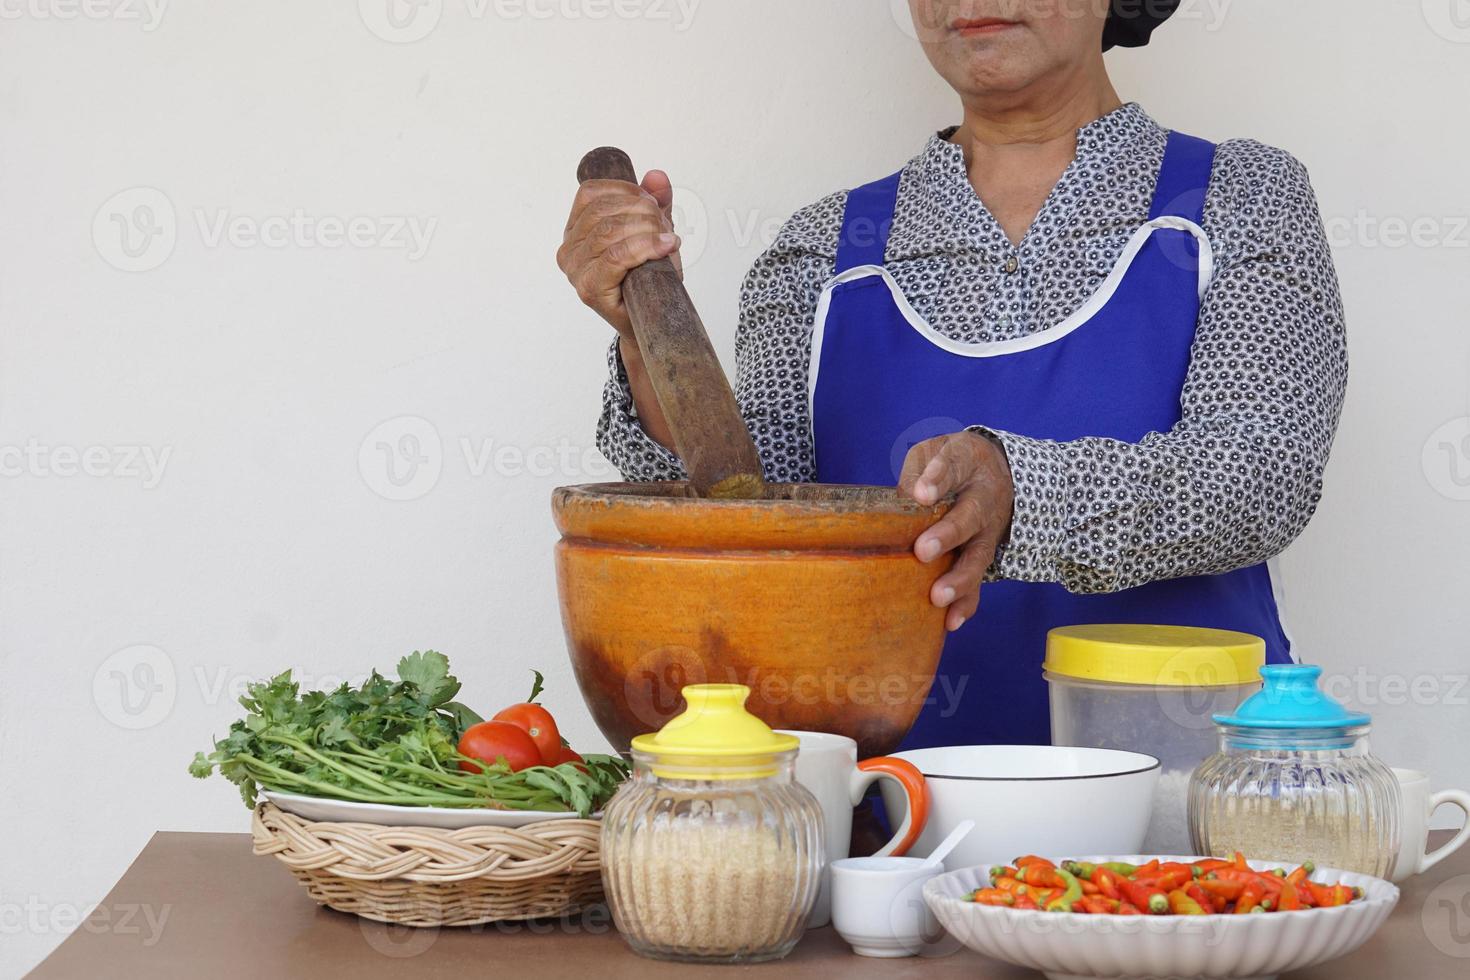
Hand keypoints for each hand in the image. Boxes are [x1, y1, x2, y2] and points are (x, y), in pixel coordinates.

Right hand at [556, 169, 680, 339]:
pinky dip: (645, 247)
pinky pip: (616, 256)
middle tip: (665, 225)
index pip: (591, 193)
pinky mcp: (589, 288)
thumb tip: (656, 176)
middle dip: (642, 211)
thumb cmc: (646, 279)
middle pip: (603, 211)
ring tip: (667, 239)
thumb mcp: (652, 232)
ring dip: (647, 229)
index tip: (653, 202)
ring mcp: (575, 270)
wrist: (649, 322)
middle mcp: (568, 249)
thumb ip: (653, 203)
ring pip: (610, 231)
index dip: (626, 190)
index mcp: (575, 229)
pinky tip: (666, 246)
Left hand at [898, 431, 1014, 630]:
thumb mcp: (934, 451)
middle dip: (948, 535)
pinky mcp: (984, 554)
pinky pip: (979, 580)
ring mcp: (988, 529)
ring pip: (978, 555)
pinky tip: (951, 620)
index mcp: (969, 463)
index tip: (922, 494)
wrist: (996, 471)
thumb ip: (917, 472)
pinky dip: (967, 602)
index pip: (953, 466)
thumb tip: (905, 502)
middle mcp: (984, 498)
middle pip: (970, 517)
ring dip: (959, 578)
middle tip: (923, 551)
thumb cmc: (952, 462)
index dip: (938, 479)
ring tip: (938, 596)